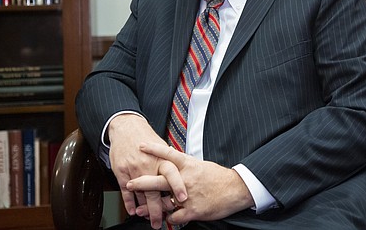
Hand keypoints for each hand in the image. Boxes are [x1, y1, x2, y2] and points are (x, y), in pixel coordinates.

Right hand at [108, 114, 186, 228]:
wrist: (126, 128)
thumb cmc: (146, 137)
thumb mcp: (162, 145)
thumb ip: (172, 160)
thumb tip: (184, 170)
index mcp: (161, 157)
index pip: (172, 173)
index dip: (178, 186)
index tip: (183, 198)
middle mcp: (148, 164)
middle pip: (154, 190)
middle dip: (158, 208)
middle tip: (161, 222)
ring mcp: (134, 170)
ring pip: (140, 194)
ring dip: (145, 209)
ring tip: (150, 220)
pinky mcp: (122, 172)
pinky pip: (125, 191)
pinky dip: (129, 203)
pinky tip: (133, 211)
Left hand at [127, 142, 254, 224]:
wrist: (236, 189)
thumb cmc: (218, 177)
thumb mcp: (201, 165)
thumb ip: (185, 163)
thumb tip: (171, 154)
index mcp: (189, 165)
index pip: (168, 155)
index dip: (154, 149)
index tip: (141, 146)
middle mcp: (186, 179)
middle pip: (159, 180)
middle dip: (142, 182)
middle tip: (129, 183)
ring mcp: (188, 196)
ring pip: (164, 202)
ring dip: (150, 207)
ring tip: (139, 210)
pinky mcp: (193, 210)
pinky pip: (175, 217)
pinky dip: (169, 219)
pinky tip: (165, 219)